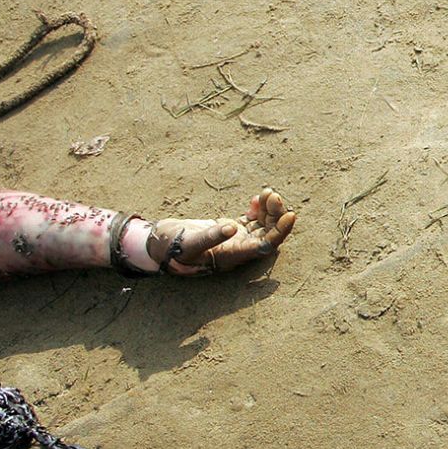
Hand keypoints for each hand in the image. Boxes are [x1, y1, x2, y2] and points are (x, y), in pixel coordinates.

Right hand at [149, 187, 295, 275]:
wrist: (158, 245)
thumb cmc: (171, 247)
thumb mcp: (189, 242)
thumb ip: (211, 236)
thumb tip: (232, 227)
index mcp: (233, 256)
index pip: (266, 246)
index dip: (280, 232)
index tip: (290, 215)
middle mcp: (239, 249)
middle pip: (268, 233)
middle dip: (275, 215)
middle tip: (272, 194)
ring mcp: (235, 239)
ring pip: (262, 225)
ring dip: (269, 209)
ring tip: (267, 192)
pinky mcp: (229, 230)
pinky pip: (252, 220)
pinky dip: (258, 209)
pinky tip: (258, 198)